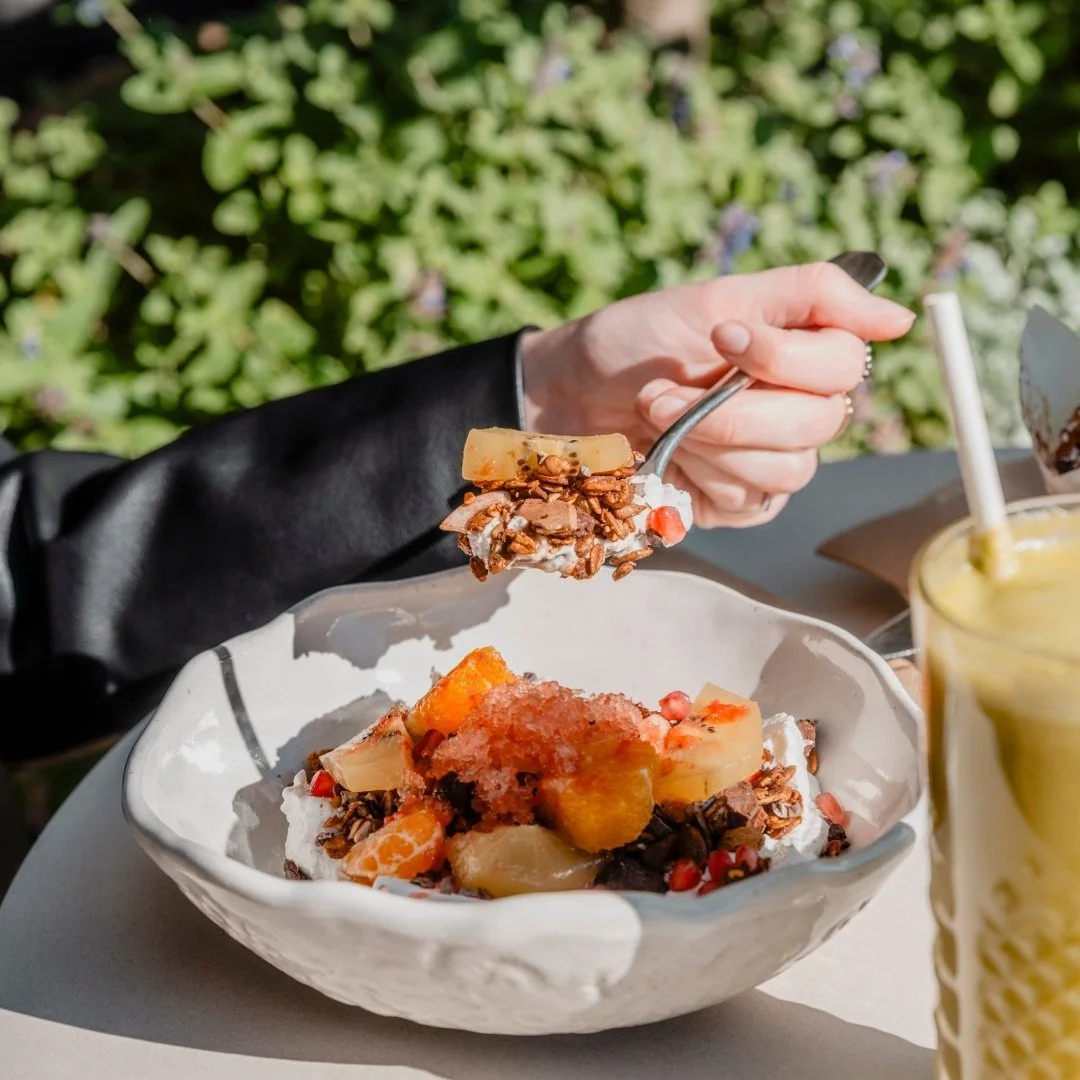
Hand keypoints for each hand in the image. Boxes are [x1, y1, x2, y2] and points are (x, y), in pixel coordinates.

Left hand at [520, 262, 914, 526]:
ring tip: (657, 417)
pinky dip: (699, 477)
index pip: (844, 364)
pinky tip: (669, 456)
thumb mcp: (718, 297)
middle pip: (818, 423)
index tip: (722, 335)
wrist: (570, 394)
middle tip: (663, 392)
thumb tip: (898, 318)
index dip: (784, 357)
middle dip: (729, 411)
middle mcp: (800, 409)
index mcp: (804, 354)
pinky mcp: (740, 503)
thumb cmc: (639, 340)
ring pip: (785, 470)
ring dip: (706, 444)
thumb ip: (813, 295)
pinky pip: (748, 504)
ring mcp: (773, 460)